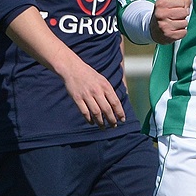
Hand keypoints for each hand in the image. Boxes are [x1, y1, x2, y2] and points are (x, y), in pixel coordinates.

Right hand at [6, 7, 124, 128]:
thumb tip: (117, 106)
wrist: (72, 68)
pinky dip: (89, 119)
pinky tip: (92, 122)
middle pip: (106, 109)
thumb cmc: (89, 75)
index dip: (120, 113)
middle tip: (113, 126)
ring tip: (103, 127)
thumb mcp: (102, 80)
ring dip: (101, 122)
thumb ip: (109, 92)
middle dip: (112, 120)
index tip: (122, 120)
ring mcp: (86, 95)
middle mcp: (97, 91)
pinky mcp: (77, 98)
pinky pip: (84, 112)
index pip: (115, 102)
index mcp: (105, 86)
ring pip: (96, 113)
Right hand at [150, 0, 189, 43]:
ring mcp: (165, 26)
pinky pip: (184, 32)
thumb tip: (188, 4)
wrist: (153, 29)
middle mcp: (161, 15)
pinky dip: (181, 31)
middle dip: (183, 14)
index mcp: (161, 4)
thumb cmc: (163, 14)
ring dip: (182, 23)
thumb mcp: (169, 2)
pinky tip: (175, 30)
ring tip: (174, 23)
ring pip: (185, 23)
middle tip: (176, 16)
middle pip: (185, 12)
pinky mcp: (169, 35)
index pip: (183, 2)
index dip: (183, 5)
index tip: (178, 8)